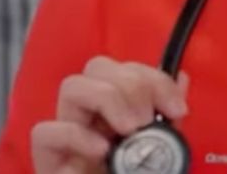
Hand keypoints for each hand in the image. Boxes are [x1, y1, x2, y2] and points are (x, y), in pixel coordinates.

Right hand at [31, 56, 189, 173]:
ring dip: (106, 98)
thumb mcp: (162, 150)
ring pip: (71, 86)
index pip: (126, 68)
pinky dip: (75, 135)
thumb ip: (169, 117)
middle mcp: (90, 116)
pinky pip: (45, 132)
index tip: (177, 110)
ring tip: (129, 129)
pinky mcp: (48, 161)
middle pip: (97, 66)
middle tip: (148, 120)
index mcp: (117, 109)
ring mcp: (66, 136)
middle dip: (131, 84)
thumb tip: (182, 78)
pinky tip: (101, 151)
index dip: (154, 78)